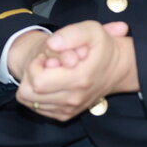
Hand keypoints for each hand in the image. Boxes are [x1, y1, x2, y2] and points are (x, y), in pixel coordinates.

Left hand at [13, 20, 136, 121]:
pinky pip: (37, 108)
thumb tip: (52, 44)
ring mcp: (69, 109)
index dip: (36, 65)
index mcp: (79, 79)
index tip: (47, 57)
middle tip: (45, 64)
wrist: (118, 69)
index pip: (38, 81)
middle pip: (28, 93)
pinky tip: (50, 83)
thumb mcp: (92, 30)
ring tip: (47, 73)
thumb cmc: (102, 47)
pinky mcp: (65, 115)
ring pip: (29, 101)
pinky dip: (37, 95)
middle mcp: (73, 99)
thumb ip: (71, 35)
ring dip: (32, 85)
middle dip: (30, 74)